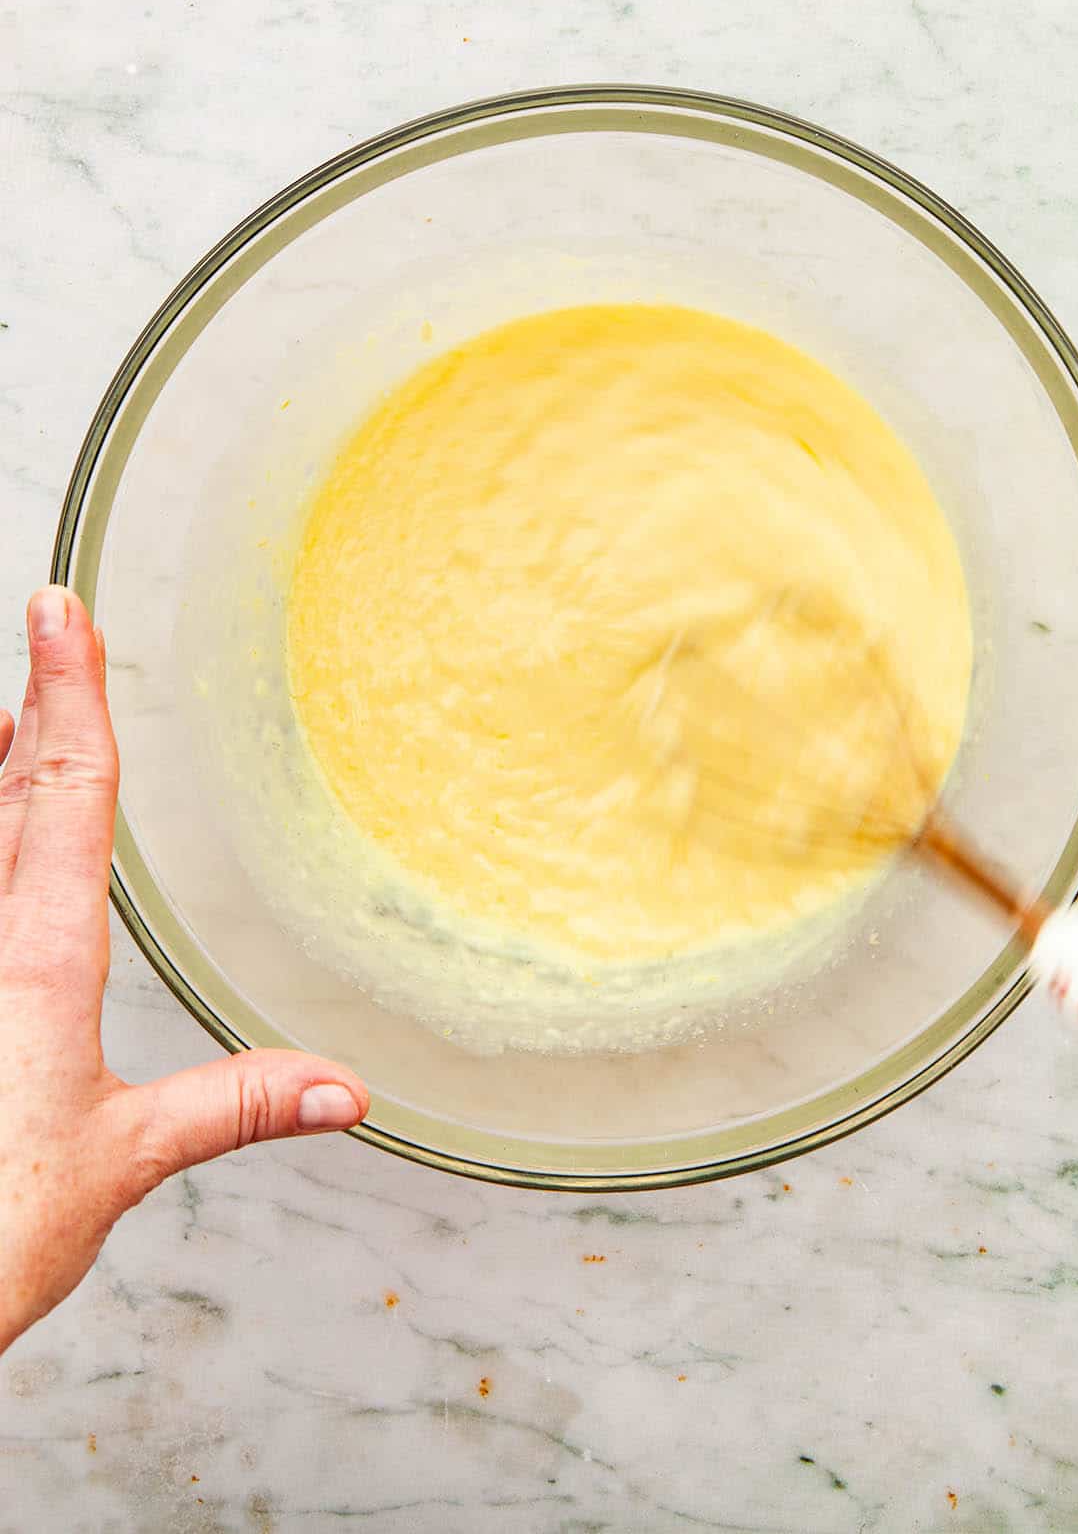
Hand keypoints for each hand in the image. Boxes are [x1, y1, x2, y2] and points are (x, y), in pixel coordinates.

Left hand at [0, 587, 368, 1355]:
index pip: (65, 794)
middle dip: (34, 700)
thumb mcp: (118, 1163)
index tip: (62, 615)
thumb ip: (229, 1106)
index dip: (71, 696)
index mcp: (39, 962)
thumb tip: (342, 1089)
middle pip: (10, 789)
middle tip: (45, 624)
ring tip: (5, 707)